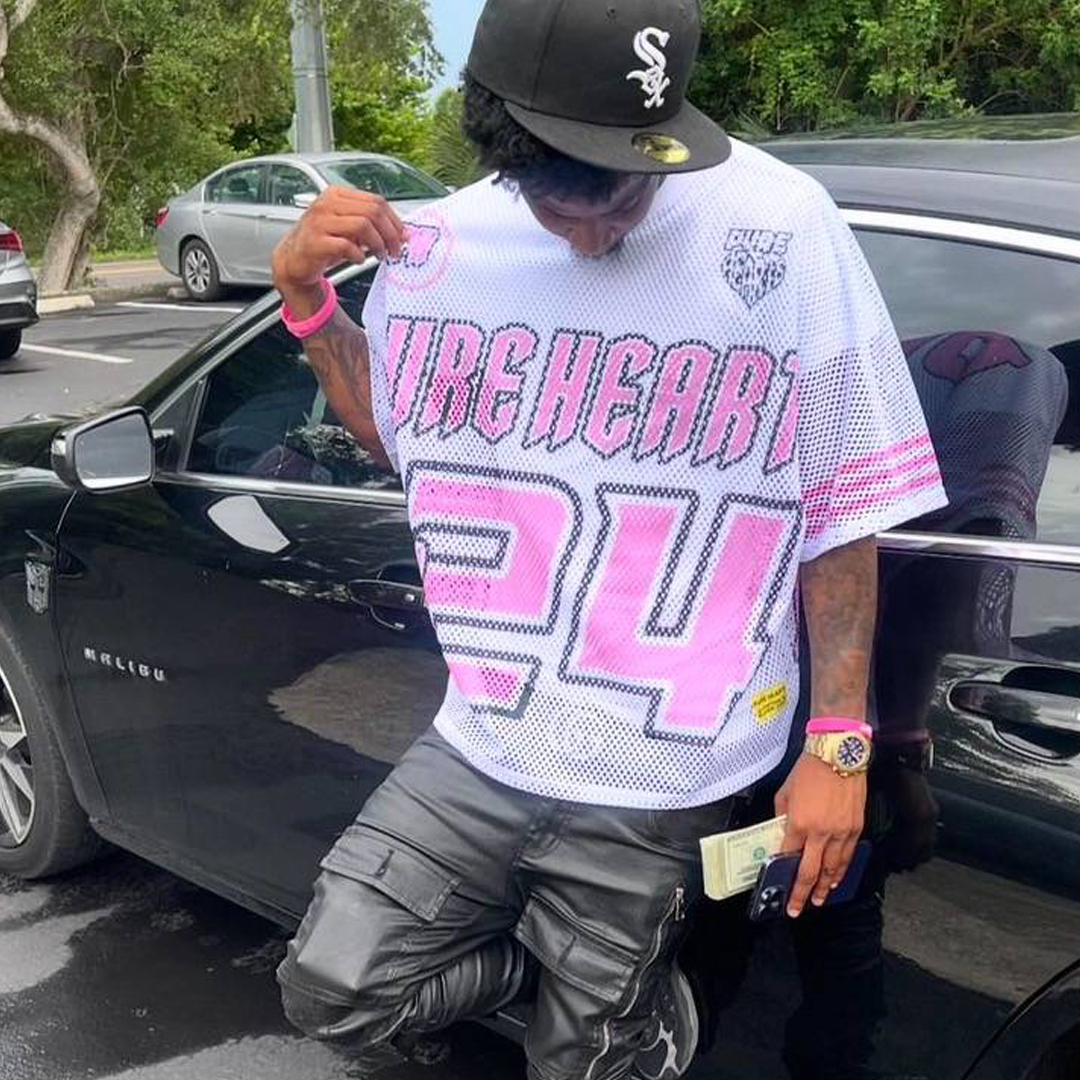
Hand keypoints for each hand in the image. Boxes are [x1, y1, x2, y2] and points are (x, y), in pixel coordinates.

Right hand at [271, 185, 407, 293]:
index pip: (376, 201)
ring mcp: (319, 222)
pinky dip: (358, 255)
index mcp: (337, 195)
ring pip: (363, 225)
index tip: (403, 237)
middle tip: (395, 251)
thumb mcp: (348, 228)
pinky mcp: (315, 242)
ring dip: (378, 244)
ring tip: (379, 256)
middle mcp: (327, 204)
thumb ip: (370, 225)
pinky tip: (358, 260)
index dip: (395, 220)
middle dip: (390, 234)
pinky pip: (347, 246)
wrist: (294, 260)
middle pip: (373, 211)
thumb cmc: (324, 243)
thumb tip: (402, 233)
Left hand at [775, 753, 866, 917]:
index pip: (789, 857)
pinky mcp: (856, 828)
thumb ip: (782, 816)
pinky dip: (842, 871)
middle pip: (811, 872)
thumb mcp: (785, 792)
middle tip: (797, 908)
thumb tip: (782, 833)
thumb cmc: (808, 769)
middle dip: (803, 894)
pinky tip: (837, 879)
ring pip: (833, 869)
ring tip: (819, 899)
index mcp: (798, 823)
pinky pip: (848, 856)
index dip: (784, 875)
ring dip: (825, 888)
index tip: (780, 887)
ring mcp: (841, 832)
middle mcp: (820, 833)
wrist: (838, 753)